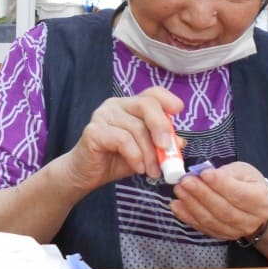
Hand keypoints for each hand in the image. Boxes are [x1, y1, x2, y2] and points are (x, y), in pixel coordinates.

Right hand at [58, 86, 183, 193]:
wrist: (86, 174)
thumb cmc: (116, 160)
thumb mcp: (145, 152)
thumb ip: (161, 145)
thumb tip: (181, 142)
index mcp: (130, 105)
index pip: (152, 93)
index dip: (167, 99)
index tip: (179, 111)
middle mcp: (116, 105)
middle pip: (146, 105)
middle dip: (162, 128)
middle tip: (169, 151)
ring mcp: (103, 115)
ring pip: (136, 128)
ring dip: (149, 153)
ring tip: (153, 172)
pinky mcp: (93, 130)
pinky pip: (122, 140)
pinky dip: (135, 156)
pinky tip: (138, 168)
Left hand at [170, 162, 267, 241]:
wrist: (256, 208)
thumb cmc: (248, 184)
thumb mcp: (243, 171)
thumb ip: (226, 172)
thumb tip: (204, 174)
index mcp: (261, 200)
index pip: (239, 194)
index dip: (220, 184)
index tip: (203, 173)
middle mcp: (250, 220)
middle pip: (223, 210)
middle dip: (201, 194)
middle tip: (185, 181)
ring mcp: (236, 232)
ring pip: (211, 221)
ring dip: (191, 205)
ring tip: (179, 190)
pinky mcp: (222, 236)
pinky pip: (203, 228)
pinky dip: (188, 217)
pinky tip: (176, 205)